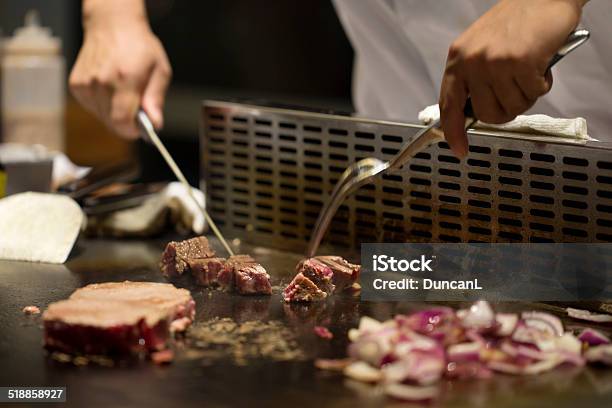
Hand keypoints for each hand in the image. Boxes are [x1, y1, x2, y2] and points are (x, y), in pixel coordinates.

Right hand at [69, 6, 170, 138]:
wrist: (112, 25)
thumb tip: (154, 124)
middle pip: (112, 122)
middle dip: (126, 122)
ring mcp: (85, 84)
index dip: (132, 130)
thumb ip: (156, 100)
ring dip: (114, 113)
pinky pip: (92, 108)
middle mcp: (101, 82)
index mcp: (125, 79)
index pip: (122, 121)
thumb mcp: (160, 71)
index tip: (140, 128)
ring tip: (123, 93)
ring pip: (101, 117)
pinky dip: (103, 105)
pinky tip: (110, 88)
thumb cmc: (140, 47)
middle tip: (136, 107)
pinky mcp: (76, 85)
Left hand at [439, 0, 585, 156]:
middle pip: (486, 114)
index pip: (448, 104)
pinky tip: (539, 62)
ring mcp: (493, 62)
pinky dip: (542, 83)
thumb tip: (471, 112)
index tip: (459, 148)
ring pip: (512, 107)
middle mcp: (471, 61)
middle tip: (515, 91)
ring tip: (527, 70)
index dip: (453, 131)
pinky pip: (533, 93)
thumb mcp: (480, 48)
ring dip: (527, 94)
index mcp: (457, 58)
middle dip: (505, 110)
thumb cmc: (515, 21)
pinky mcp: (518, 62)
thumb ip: (473, 79)